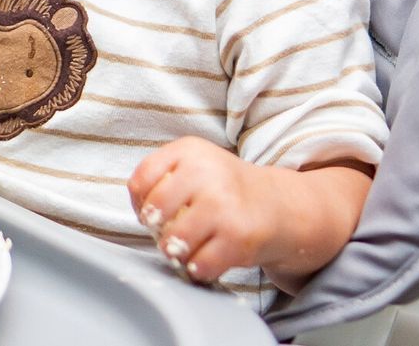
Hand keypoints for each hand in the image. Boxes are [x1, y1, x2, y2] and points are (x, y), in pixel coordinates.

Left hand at [129, 137, 279, 283]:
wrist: (277, 204)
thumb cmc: (225, 188)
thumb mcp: (194, 164)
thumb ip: (161, 179)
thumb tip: (141, 213)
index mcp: (189, 151)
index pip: (140, 181)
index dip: (140, 203)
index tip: (155, 210)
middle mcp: (206, 173)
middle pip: (153, 213)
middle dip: (157, 230)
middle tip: (172, 231)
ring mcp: (222, 206)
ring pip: (173, 242)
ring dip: (177, 251)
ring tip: (190, 245)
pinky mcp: (237, 237)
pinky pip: (198, 265)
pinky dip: (198, 268)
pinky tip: (208, 256)